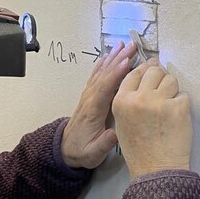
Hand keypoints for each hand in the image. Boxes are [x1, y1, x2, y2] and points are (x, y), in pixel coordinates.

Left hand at [62, 41, 136, 168]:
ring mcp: (89, 95)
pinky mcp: (89, 95)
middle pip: (105, 74)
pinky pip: (97, 75)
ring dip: (113, 57)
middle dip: (119, 59)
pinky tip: (109, 55)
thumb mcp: (93, 154)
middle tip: (133, 46)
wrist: (65, 150)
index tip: (128, 62)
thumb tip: (115, 134)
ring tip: (125, 44)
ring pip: (101, 72)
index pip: (105, 88)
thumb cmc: (82, 151)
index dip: (116, 74)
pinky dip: (104, 63)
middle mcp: (90, 98)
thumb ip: (103, 144)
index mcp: (93, 110)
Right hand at [112, 59, 191, 178]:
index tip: (153, 68)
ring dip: (172, 90)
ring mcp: (159, 101)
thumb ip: (130, 99)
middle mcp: (138, 98)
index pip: (135, 73)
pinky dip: (182, 104)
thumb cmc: (139, 148)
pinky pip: (183, 95)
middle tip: (163, 91)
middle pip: (154, 71)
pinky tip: (176, 118)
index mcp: (121, 101)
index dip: (145, 69)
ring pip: (171, 79)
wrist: (156, 170)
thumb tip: (145, 76)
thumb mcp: (122, 121)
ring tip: (169, 108)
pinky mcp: (178, 107)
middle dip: (160, 78)